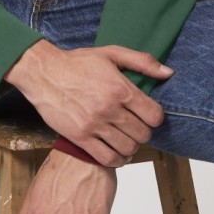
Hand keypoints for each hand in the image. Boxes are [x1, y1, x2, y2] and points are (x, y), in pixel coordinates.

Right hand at [4, 41, 171, 166]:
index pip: (154, 116)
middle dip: (143, 132)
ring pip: (127, 148)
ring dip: (130, 146)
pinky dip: (116, 160)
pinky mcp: (80, 137)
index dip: (155, 117)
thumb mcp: (111, 54)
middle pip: (143, 134)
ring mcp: (94, 125)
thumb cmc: (77, 63)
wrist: (44, 73)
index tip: (148, 115)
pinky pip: (107, 158)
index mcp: (121, 89)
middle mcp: (109, 109)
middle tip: (135, 127)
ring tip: (125, 139)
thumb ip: (142, 62)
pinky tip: (115, 152)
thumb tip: (169, 73)